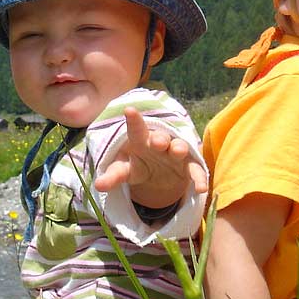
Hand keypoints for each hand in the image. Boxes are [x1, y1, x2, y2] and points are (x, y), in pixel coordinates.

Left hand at [92, 107, 208, 209]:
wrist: (158, 174)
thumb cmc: (137, 165)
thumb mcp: (124, 169)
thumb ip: (113, 175)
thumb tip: (98, 185)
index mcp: (141, 140)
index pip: (136, 130)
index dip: (134, 121)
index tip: (129, 110)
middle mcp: (160, 143)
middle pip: (161, 138)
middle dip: (160, 138)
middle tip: (157, 141)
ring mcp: (176, 153)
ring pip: (180, 148)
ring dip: (179, 148)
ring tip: (178, 151)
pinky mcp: (188, 166)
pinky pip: (195, 170)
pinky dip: (199, 178)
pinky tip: (201, 189)